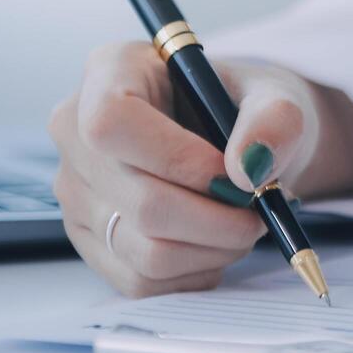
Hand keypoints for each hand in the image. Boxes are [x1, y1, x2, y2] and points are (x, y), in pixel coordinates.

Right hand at [48, 42, 321, 296]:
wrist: (238, 141)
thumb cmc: (248, 109)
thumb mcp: (276, 96)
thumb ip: (276, 120)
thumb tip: (248, 168)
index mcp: (111, 72)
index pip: (111, 123)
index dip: (177, 159)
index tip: (233, 174)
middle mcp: (75, 132)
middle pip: (138, 201)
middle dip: (218, 218)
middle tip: (260, 210)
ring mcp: (77, 192)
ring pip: (144, 250)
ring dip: (215, 249)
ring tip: (245, 223)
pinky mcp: (90, 240)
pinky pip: (142, 280)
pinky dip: (197, 271)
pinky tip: (217, 242)